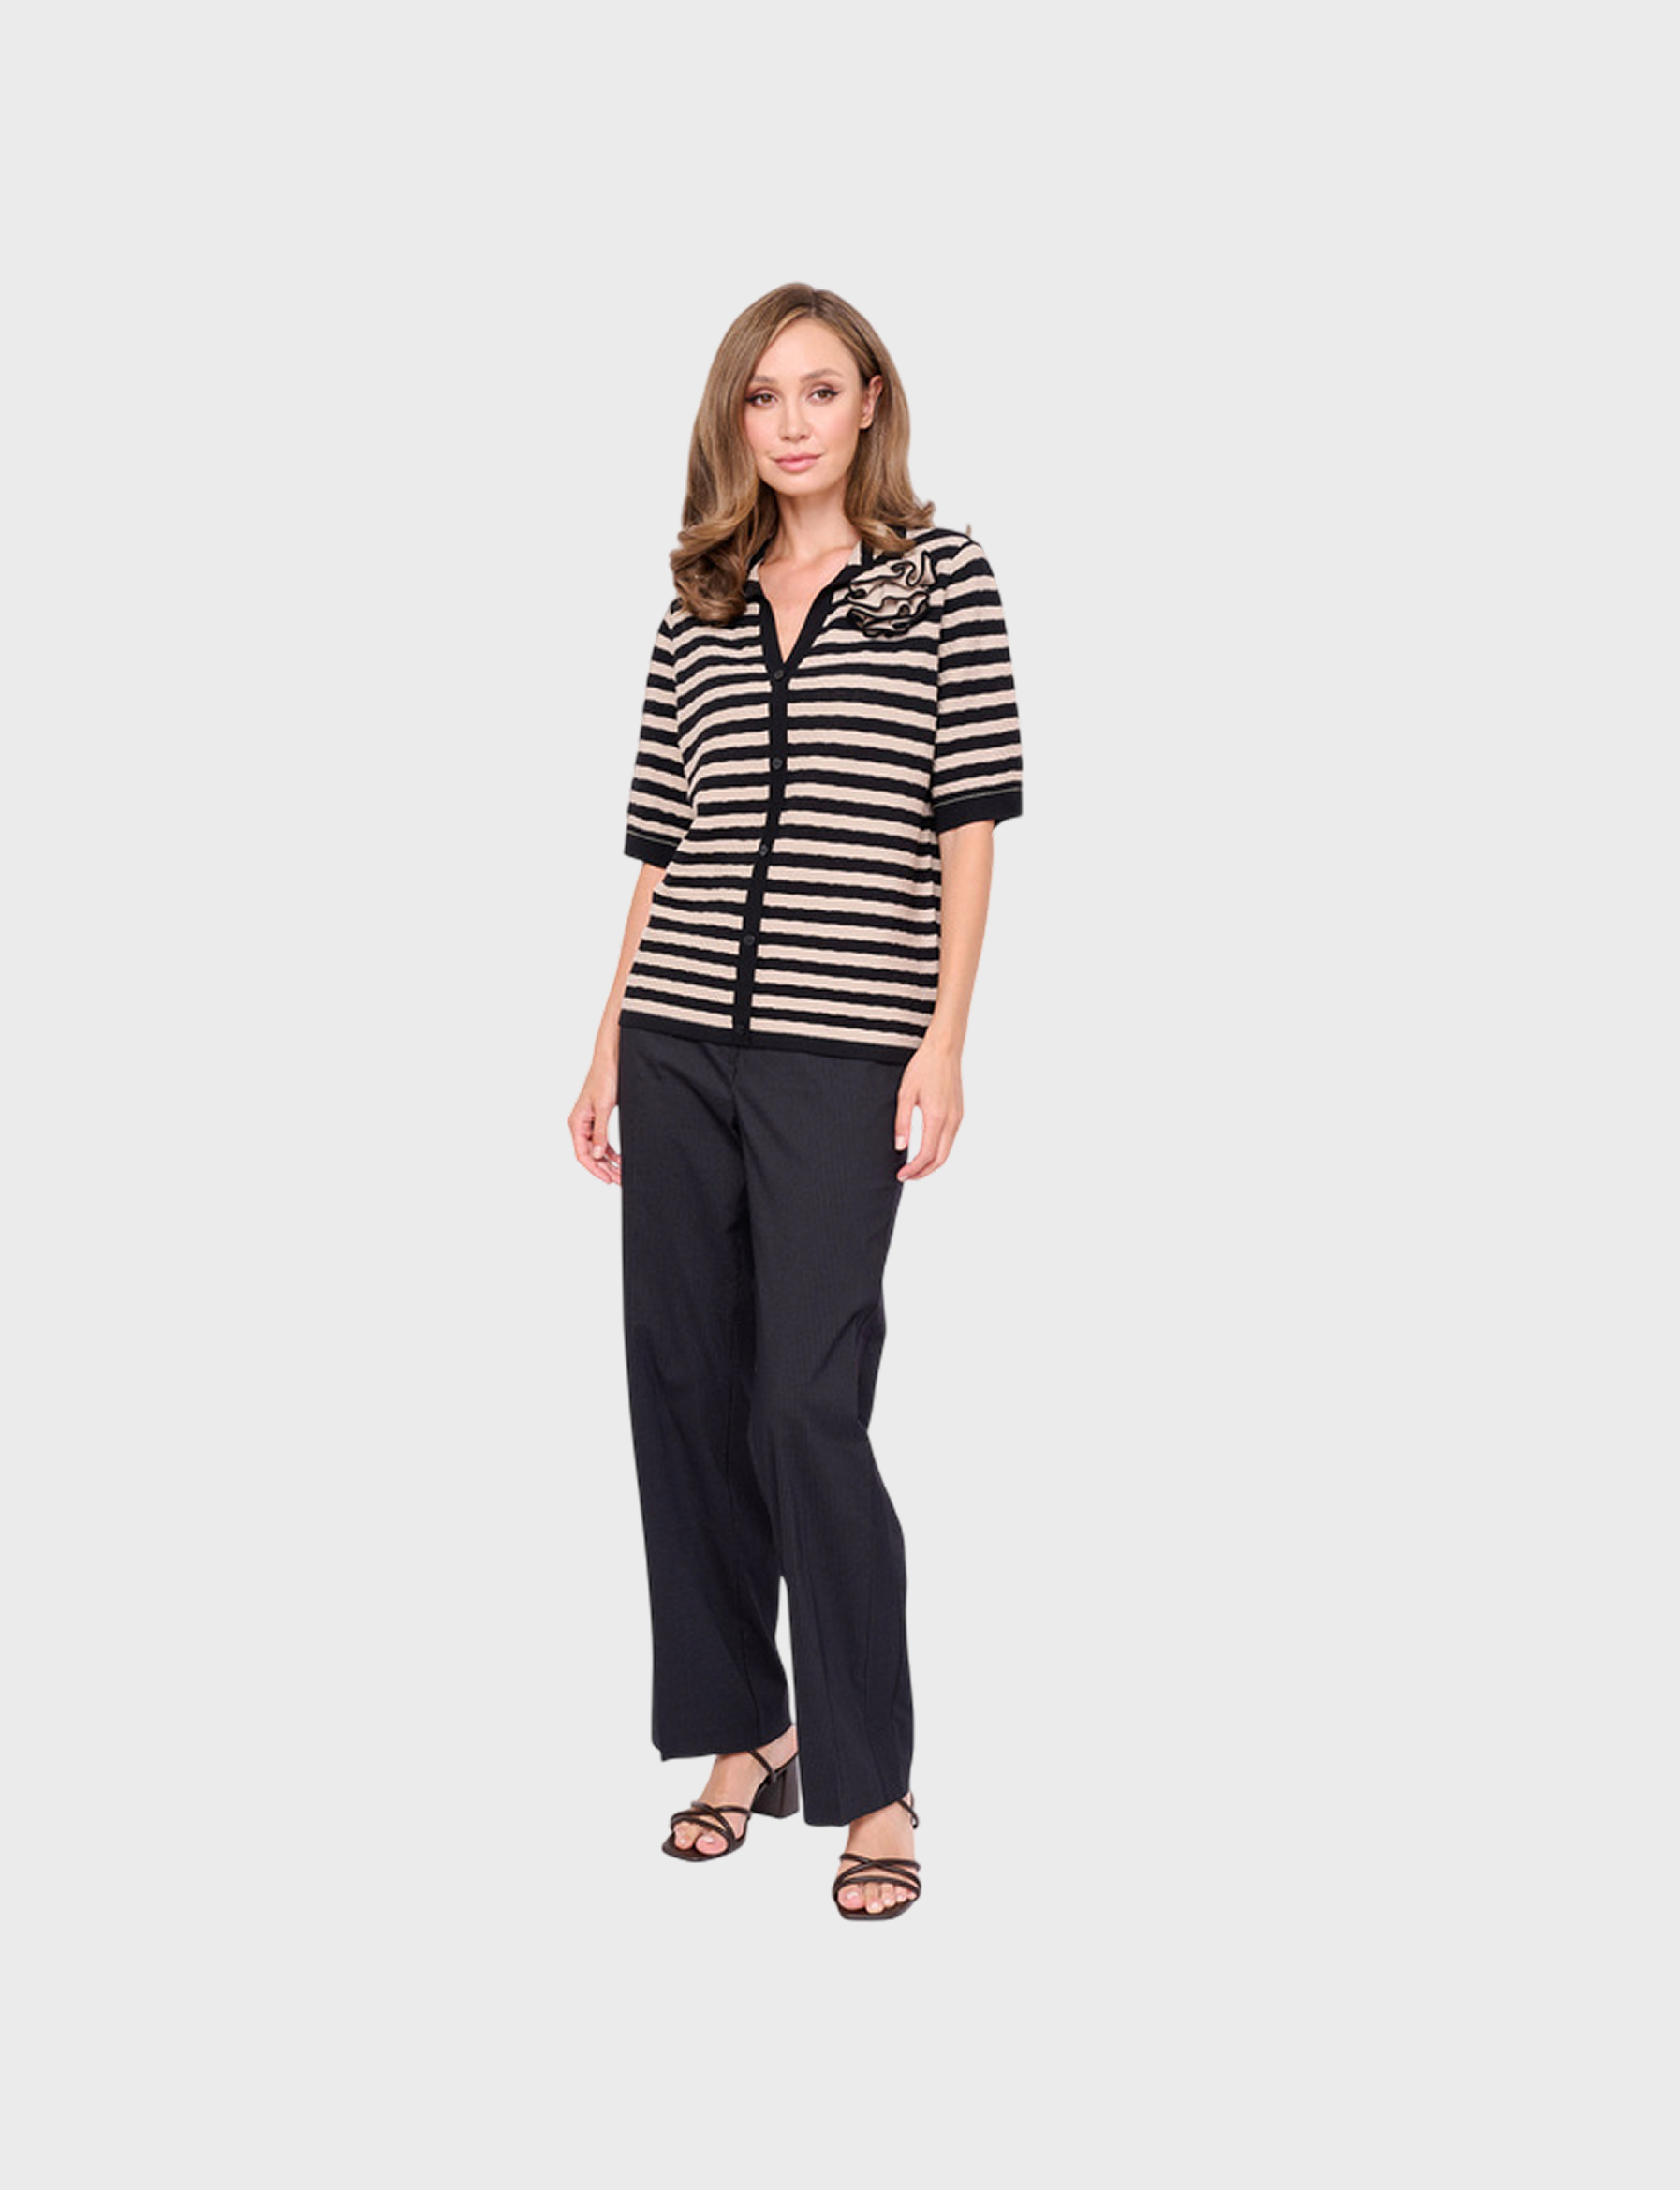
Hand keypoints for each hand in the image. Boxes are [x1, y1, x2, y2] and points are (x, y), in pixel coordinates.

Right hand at [571, 1059, 620, 1184]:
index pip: (582, 1154)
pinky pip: (601, 1140)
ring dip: (607, 1162)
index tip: (607, 1180)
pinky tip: (619, 1159)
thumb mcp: (603, 1108)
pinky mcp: (597, 1118)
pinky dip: (609, 1151)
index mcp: (576, 1123)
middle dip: (603, 1168)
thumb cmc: (604, 1078)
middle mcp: (580, 1124)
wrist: (610, 1060)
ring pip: (596, 1149)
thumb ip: (600, 1132)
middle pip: (589, 1154)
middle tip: (618, 1179)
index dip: (594, 1169)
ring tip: (620, 1173)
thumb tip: (596, 1154)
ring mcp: (588, 1122)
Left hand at [895, 1040, 962, 1179]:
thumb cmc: (923, 1068)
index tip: (901, 1174)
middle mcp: (951, 1120)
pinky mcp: (959, 1113)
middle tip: (906, 1176)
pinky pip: (950, 1140)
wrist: (944, 1050)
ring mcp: (958, 1117)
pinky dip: (938, 1151)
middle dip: (923, 1172)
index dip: (914, 1169)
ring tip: (914, 1166)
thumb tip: (899, 1147)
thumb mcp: (905, 1094)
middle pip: (940, 1159)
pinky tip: (925, 1149)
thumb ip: (902, 1122)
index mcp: (937, 1117)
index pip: (926, 1154)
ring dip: (931, 1163)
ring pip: (947, 1151)